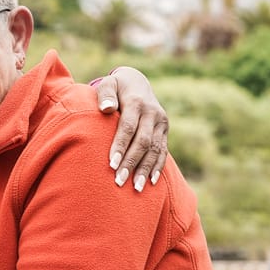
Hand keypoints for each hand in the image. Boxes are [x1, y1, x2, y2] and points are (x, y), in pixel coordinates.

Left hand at [95, 67, 168, 190]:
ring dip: (145, 169)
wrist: (137, 82)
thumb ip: (105, 94)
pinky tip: (151, 181)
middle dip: (131, 163)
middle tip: (119, 181)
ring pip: (155, 149)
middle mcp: (152, 113)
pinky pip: (163, 151)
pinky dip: (157, 167)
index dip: (120, 146)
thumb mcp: (108, 84)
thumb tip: (106, 108)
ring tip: (135, 188)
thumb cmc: (115, 87)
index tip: (111, 165)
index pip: (128, 128)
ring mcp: (161, 122)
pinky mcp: (164, 130)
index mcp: (137, 102)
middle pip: (143, 142)